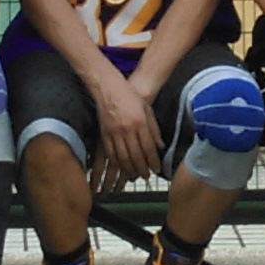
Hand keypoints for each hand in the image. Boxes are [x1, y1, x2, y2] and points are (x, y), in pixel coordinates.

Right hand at [91, 67, 162, 189]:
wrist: (109, 87)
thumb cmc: (130, 97)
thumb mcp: (147, 110)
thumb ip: (154, 129)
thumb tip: (160, 146)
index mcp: (140, 122)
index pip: (149, 147)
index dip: (153, 161)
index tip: (156, 169)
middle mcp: (128, 129)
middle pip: (136, 156)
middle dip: (142, 169)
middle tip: (146, 176)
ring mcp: (114, 132)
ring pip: (123, 157)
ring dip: (129, 169)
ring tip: (135, 175)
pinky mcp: (104, 133)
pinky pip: (110, 153)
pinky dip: (116, 163)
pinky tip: (121, 167)